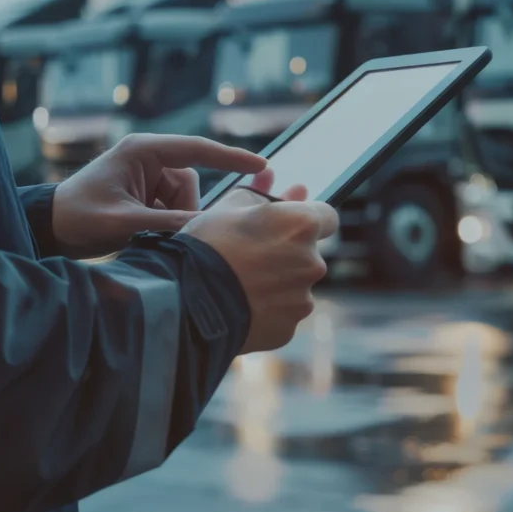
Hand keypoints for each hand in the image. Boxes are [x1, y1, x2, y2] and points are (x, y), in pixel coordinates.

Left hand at [52, 134, 265, 258]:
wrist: (49, 228)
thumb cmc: (78, 218)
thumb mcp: (125, 222)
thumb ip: (169, 224)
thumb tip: (209, 230)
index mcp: (142, 151)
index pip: (198, 150)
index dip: (231, 158)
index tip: (262, 166)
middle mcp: (148, 159)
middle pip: (191, 184)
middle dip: (183, 212)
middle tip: (159, 232)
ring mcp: (148, 177)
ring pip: (185, 201)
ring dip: (173, 221)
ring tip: (143, 234)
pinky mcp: (147, 194)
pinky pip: (174, 209)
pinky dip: (166, 224)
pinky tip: (144, 233)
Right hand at [181, 176, 337, 353]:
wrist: (185, 300)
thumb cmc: (206, 246)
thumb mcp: (228, 208)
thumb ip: (261, 196)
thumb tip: (278, 183)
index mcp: (302, 225)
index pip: (327, 217)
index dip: (307, 219)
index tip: (289, 225)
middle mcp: (312, 262)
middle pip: (309, 255)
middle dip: (287, 254)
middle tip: (251, 257)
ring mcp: (303, 299)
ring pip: (296, 287)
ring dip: (277, 284)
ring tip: (239, 284)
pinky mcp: (289, 328)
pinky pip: (282, 315)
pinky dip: (267, 311)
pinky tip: (240, 306)